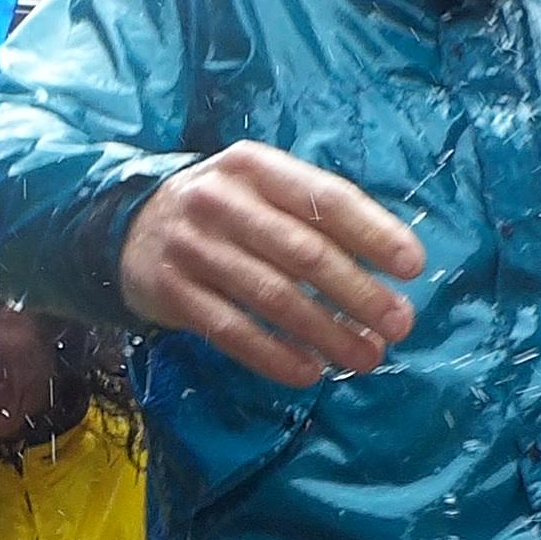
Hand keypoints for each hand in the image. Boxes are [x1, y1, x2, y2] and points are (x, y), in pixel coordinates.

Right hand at [116, 141, 426, 386]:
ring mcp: (192, 248)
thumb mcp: (260, 189)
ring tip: (366, 357)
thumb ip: (314, 214)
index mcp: (254, 167)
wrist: (128, 228)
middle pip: (304, 253)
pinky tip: (309, 372)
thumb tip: (388, 265)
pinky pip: (232, 331)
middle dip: (359, 293)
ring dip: (327, 332)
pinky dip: (275, 355)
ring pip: (273, 297)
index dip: (373, 233)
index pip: (325, 198)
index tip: (412, 267)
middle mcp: (221, 201)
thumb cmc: (222, 211)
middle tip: (399, 325)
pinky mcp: (171, 292)